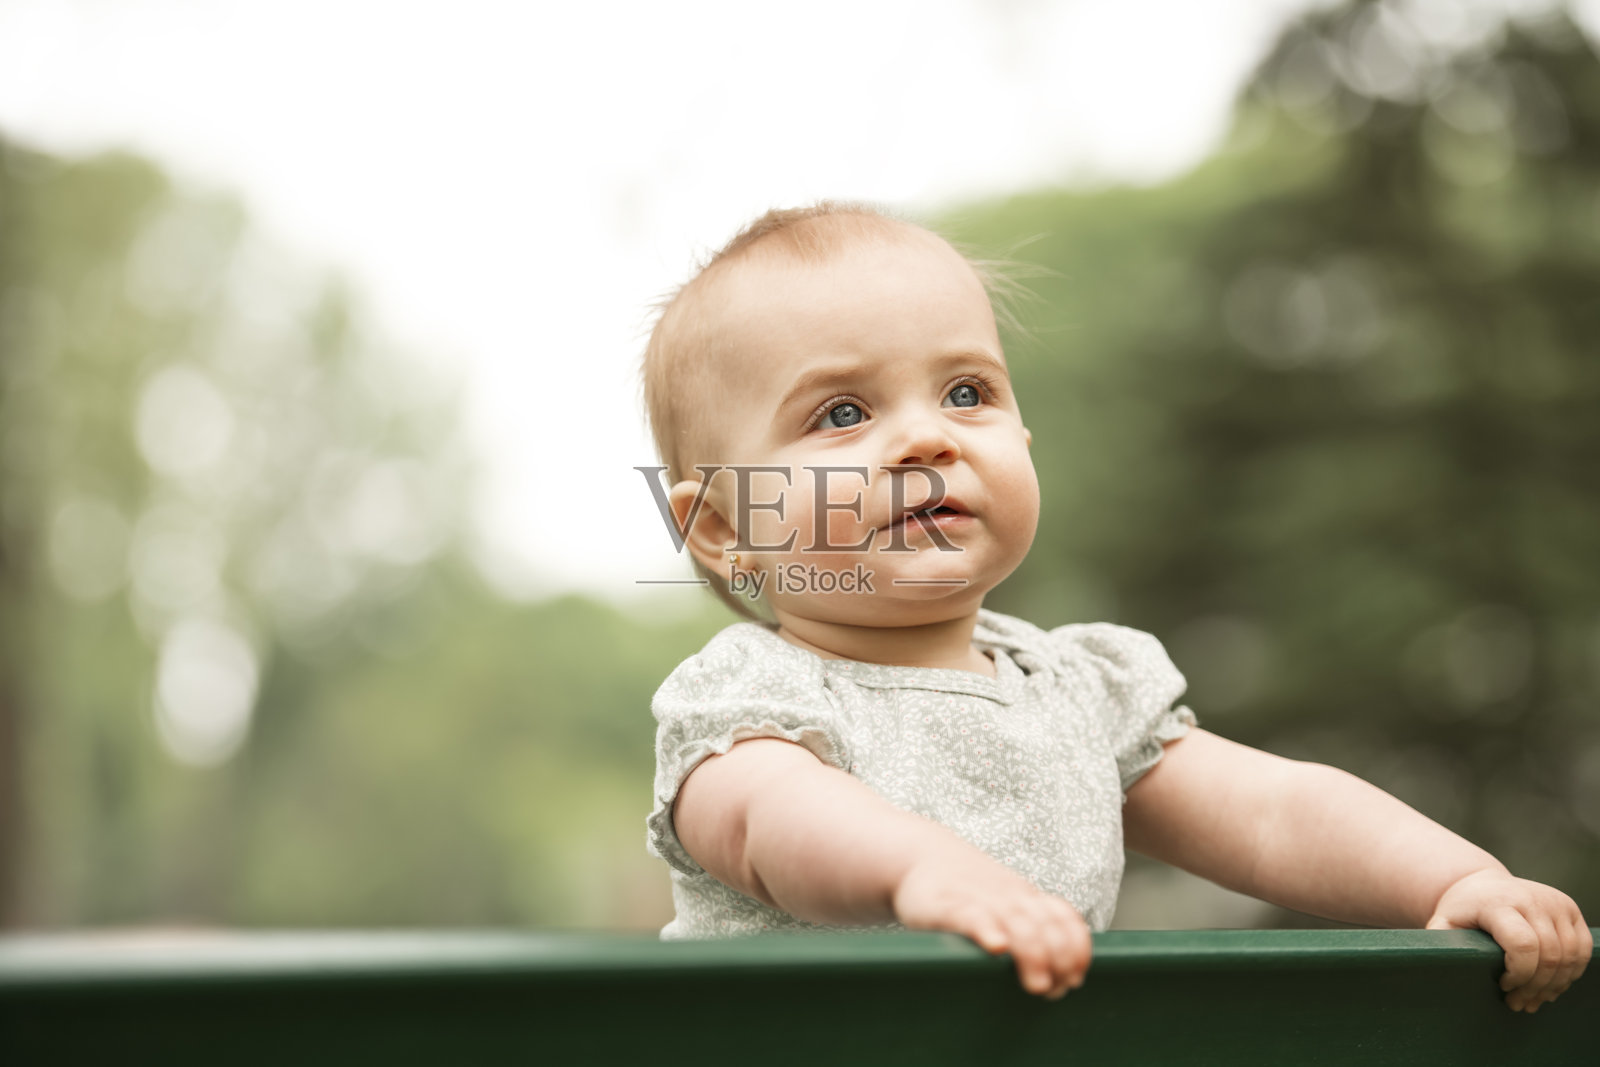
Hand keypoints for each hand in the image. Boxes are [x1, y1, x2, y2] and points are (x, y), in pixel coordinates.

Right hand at [892, 849, 1090, 998]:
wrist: (919, 855)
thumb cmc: (965, 889)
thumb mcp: (1004, 902)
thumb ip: (1029, 928)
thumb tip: (1059, 976)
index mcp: (1025, 899)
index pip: (1064, 920)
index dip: (1076, 950)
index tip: (1074, 978)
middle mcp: (1009, 898)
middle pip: (1046, 927)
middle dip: (1059, 961)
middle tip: (1054, 991)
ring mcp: (980, 900)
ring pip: (1017, 924)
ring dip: (1033, 954)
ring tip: (1037, 984)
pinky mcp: (947, 906)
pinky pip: (972, 916)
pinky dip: (987, 930)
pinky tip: (996, 946)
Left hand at [1425, 868, 1591, 1011]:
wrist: (1482, 885)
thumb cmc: (1461, 911)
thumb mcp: (1443, 924)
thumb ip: (1440, 943)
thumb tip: (1434, 968)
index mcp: (1498, 903)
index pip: (1523, 945)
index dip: (1519, 974)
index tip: (1503, 985)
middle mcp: (1531, 898)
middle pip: (1549, 956)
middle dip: (1536, 987)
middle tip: (1518, 1003)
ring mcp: (1554, 902)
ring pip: (1570, 956)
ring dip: (1555, 985)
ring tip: (1534, 999)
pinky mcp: (1569, 908)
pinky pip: (1582, 948)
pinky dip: (1571, 972)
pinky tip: (1552, 984)